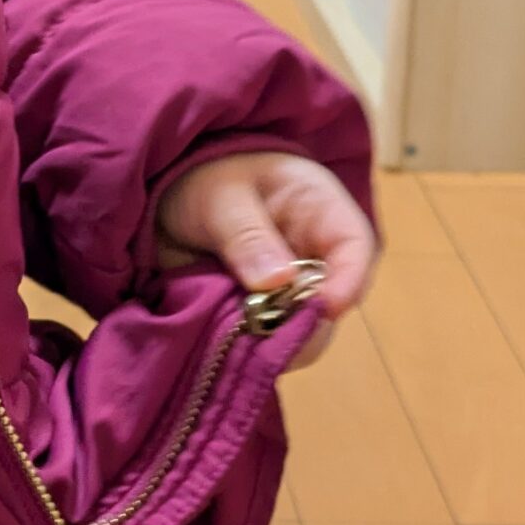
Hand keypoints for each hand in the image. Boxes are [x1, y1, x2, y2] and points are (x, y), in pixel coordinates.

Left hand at [156, 150, 376, 367]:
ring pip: (304, 330)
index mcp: (319, 209)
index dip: (349, 281)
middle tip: (267, 332)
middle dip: (306, 324)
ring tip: (239, 338)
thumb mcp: (220, 196)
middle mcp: (314, 255)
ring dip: (276, 341)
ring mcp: (291, 289)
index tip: (325, 308)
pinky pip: (271, 340)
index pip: (355, 246)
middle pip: (333, 301)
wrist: (169, 193)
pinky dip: (253, 348)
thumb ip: (246, 234)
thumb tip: (278, 282)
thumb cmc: (205, 176)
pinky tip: (228, 343)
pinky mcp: (264, 312)